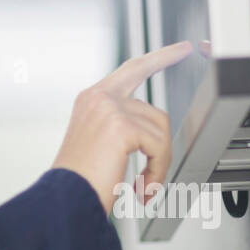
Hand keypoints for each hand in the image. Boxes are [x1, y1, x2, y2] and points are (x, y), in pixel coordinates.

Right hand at [50, 41, 193, 215]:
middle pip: (149, 92)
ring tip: (143, 186)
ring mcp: (109, 109)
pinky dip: (157, 173)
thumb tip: (152, 133)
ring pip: (159, 128)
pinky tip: (142, 189)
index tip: (177, 50)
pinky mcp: (121, 127)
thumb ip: (120, 127)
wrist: (65, 199)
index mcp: (91, 100)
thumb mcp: (98, 144)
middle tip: (184, 51)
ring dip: (158, 162)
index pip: (130, 70)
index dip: (156, 59)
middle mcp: (98, 98)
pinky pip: (159, 148)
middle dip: (166, 70)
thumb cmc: (79, 181)